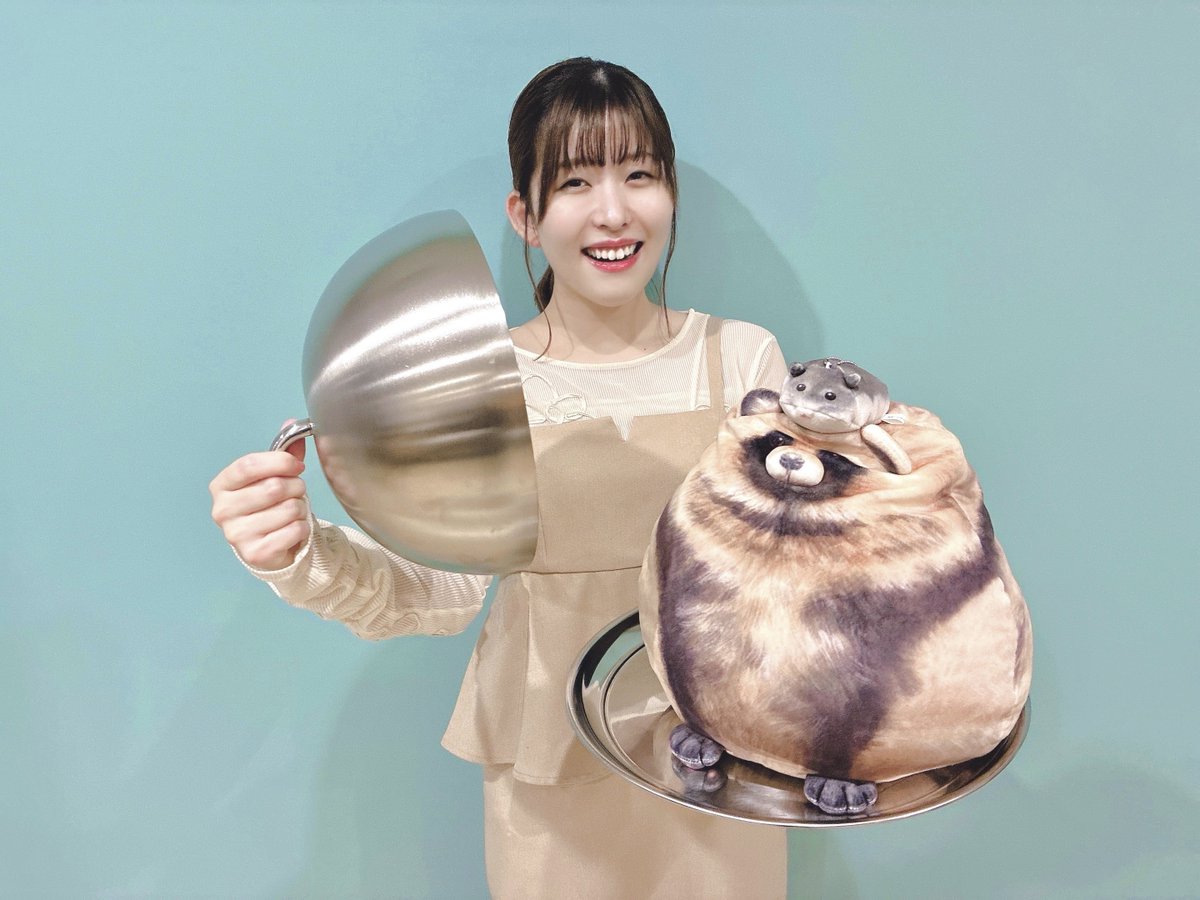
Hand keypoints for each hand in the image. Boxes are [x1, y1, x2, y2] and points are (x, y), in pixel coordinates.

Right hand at [209, 425, 310, 569]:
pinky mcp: (255, 554)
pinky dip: (302, 528)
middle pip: (273, 487)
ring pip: (288, 509)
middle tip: (296, 492)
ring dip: (300, 509)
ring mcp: (236, 534)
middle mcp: (222, 510)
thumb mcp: (273, 477)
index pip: (248, 465)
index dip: (278, 462)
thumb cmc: (270, 507)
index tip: (297, 465)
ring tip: (292, 512)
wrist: (271, 547)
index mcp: (222, 486)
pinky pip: (294, 530)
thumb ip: (283, 453)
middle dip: (296, 487)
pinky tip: (292, 530)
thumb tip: (293, 423)